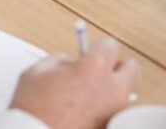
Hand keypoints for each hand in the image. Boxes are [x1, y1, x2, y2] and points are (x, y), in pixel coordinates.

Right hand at [10, 37, 139, 128]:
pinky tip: (87, 111)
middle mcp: (111, 89)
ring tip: (91, 94)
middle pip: (131, 68)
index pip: (110, 45)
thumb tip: (70, 63)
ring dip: (113, 89)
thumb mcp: (37, 72)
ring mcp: (115, 112)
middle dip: (116, 66)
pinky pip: (117, 112)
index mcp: (93, 69)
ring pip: (127, 93)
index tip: (91, 50)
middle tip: (99, 70)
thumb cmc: (33, 109)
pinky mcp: (110, 127)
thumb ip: (59, 60)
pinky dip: (107, 109)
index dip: (98, 46)